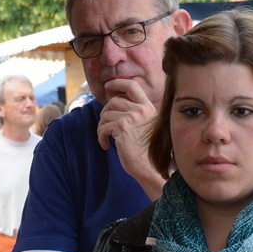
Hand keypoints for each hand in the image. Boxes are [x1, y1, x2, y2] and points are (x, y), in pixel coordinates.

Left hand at [97, 77, 165, 194]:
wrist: (151, 168)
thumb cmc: (148, 152)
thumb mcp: (147, 128)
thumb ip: (137, 115)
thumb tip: (115, 105)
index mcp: (148, 108)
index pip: (132, 86)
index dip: (117, 83)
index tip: (108, 86)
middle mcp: (140, 110)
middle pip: (114, 101)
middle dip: (105, 113)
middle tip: (105, 126)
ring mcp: (131, 118)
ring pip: (106, 115)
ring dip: (102, 127)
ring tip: (106, 138)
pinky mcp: (122, 128)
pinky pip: (103, 128)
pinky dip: (101, 137)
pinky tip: (106, 146)